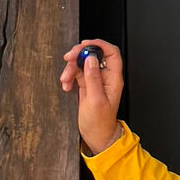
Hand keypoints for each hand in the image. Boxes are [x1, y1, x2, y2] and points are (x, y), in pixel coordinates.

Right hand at [60, 38, 124, 153]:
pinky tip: (66, 85)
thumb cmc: (100, 122)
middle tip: (68, 59)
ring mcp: (95, 79)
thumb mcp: (96, 100)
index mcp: (113, 79)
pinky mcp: (86, 84)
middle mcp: (105, 77)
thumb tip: (90, 59)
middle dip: (79, 54)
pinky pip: (76, 72)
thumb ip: (93, 78)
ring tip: (65, 80)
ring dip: (70, 68)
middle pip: (93, 54)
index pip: (111, 53)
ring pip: (81, 62)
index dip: (99, 44)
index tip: (85, 45)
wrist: (96, 135)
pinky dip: (69, 76)